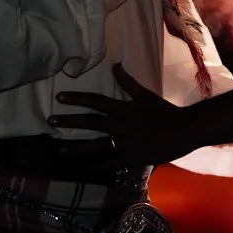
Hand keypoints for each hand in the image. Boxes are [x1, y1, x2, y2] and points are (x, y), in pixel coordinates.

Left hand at [50, 64, 193, 166]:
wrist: (182, 131)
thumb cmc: (164, 111)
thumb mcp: (145, 94)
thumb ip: (128, 82)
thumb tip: (115, 65)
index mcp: (124, 108)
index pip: (96, 101)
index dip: (77, 98)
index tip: (60, 97)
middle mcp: (121, 125)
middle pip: (91, 122)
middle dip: (70, 121)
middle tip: (51, 120)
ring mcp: (125, 143)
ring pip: (96, 144)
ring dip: (77, 147)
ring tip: (59, 149)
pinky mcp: (130, 158)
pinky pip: (110, 162)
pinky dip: (97, 165)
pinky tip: (84, 167)